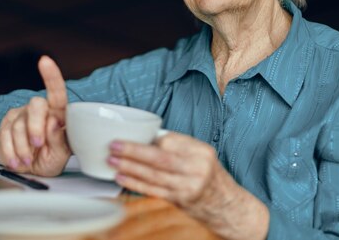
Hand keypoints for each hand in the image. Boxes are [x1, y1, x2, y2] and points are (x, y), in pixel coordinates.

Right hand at [0, 55, 70, 176]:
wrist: (26, 168)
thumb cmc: (48, 158)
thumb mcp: (59, 156)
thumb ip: (60, 141)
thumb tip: (54, 123)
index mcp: (58, 114)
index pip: (57, 93)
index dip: (51, 76)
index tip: (45, 61)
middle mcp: (40, 110)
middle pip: (36, 104)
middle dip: (36, 127)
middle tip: (38, 145)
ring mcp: (22, 114)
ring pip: (19, 125)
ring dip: (23, 148)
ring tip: (28, 161)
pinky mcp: (6, 123)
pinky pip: (5, 135)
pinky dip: (11, 152)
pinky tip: (16, 161)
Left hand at [107, 132, 268, 239]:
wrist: (227, 205)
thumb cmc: (208, 175)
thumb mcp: (200, 155)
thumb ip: (177, 146)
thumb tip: (145, 137)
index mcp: (201, 151)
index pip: (171, 141)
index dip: (148, 139)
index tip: (128, 135)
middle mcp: (197, 168)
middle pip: (160, 158)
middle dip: (133, 151)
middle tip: (113, 145)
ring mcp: (189, 186)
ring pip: (154, 175)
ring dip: (129, 168)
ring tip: (111, 161)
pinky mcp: (181, 201)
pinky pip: (153, 190)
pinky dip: (135, 183)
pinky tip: (121, 178)